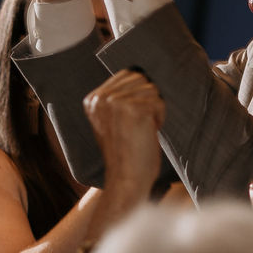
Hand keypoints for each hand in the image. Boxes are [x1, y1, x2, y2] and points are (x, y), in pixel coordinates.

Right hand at [82, 70, 164, 203]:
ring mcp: (116, 102)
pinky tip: (148, 133)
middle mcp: (101, 98)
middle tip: (137, 126)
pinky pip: (159, 102)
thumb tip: (141, 73)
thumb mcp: (112, 121)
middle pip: (140, 78)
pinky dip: (160, 119)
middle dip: (147, 101)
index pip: (127, 75)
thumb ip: (118, 99)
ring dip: (154, 110)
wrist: (125, 179)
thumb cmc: (125, 153)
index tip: (132, 120)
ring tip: (141, 130)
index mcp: (92, 99)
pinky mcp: (134, 109)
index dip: (139, 95)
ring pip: (152, 89)